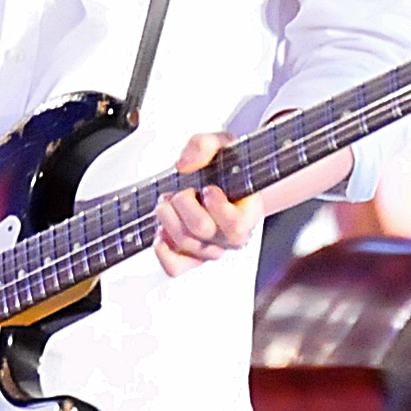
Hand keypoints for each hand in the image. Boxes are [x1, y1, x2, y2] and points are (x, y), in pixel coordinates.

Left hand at [155, 133, 258, 277]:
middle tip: (182, 189)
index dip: (217, 206)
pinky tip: (162, 231)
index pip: (236, 226)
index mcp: (248, 214)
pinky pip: (175, 267)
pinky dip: (163, 250)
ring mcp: (211, 249)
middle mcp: (231, 237)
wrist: (221, 182)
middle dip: (183, 202)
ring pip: (185, 243)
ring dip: (168, 217)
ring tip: (168, 200)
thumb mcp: (221, 143)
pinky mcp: (191, 257)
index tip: (209, 188)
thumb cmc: (225, 166)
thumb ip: (203, 145)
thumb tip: (183, 165)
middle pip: (202, 230)